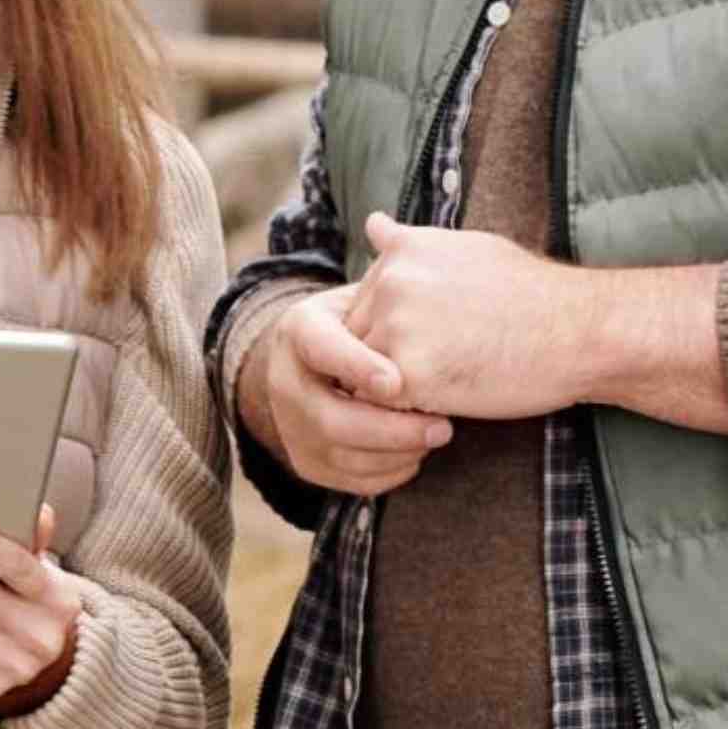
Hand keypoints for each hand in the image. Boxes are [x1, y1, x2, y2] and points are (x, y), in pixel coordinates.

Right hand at [241, 282, 454, 497]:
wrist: (320, 362)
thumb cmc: (363, 322)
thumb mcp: (364, 295)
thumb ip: (385, 288)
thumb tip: (399, 247)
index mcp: (299, 331)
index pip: (321, 350)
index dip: (356, 367)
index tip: (397, 382)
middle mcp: (284, 383)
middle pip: (330, 420)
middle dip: (391, 430)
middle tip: (442, 427)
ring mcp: (292, 428)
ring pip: (343, 456)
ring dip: (398, 453)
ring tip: (438, 435)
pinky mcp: (307, 463)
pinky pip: (352, 481)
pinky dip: (391, 472)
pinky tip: (417, 452)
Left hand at [345, 215, 600, 423]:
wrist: (580, 331)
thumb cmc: (534, 295)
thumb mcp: (469, 248)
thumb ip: (411, 246)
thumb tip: (372, 223)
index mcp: (404, 251)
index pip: (364, 304)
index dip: (399, 330)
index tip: (446, 331)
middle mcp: (392, 281)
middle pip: (358, 339)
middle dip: (391, 356)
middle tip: (454, 355)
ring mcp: (396, 327)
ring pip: (367, 375)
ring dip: (399, 384)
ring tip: (456, 371)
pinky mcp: (408, 374)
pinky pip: (386, 406)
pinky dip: (413, 409)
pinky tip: (456, 391)